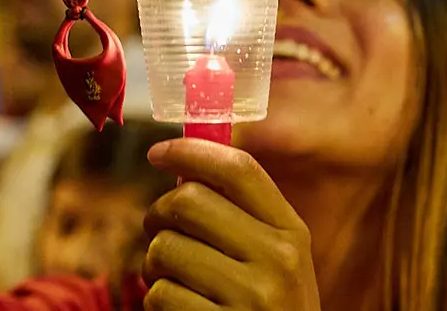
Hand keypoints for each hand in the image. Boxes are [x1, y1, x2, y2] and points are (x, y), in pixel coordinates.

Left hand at [142, 139, 320, 309]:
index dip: (191, 151)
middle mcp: (279, 261)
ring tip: (173, 277)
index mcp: (292, 233)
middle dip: (158, 213)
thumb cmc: (265, 307)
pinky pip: (160, 294)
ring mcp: (251, 298)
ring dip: (154, 263)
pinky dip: (157, 299)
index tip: (158, 152)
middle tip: (158, 227)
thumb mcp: (274, 258)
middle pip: (188, 201)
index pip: (239, 169)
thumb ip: (239, 213)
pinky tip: (179, 309)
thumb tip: (181, 160)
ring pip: (165, 248)